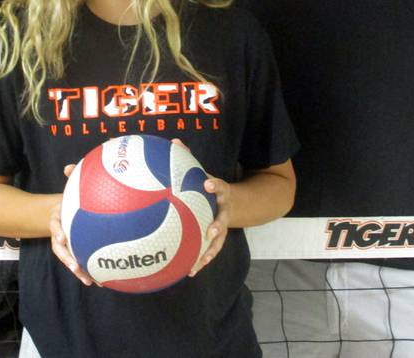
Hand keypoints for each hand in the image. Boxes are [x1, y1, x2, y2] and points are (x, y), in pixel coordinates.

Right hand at [48, 164, 94, 285]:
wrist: (64, 210)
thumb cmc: (70, 198)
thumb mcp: (69, 187)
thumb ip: (70, 176)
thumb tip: (67, 166)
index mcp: (58, 219)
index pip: (55, 226)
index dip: (58, 232)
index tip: (63, 237)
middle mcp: (60, 234)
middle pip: (61, 249)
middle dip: (68, 259)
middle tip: (76, 266)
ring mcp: (68, 244)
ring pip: (71, 259)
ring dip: (79, 271)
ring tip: (90, 281)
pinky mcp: (77, 250)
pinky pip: (82, 262)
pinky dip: (90, 271)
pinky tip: (103, 280)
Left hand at [170, 138, 231, 276]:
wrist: (239, 203)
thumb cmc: (211, 187)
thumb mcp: (204, 172)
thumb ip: (189, 158)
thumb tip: (174, 141)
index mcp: (220, 192)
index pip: (220, 186)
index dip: (215, 185)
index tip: (208, 184)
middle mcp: (224, 210)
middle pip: (223, 218)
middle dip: (218, 225)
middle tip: (211, 231)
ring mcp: (223, 226)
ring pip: (219, 241)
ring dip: (210, 251)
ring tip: (199, 262)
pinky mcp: (217, 239)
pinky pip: (210, 251)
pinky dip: (201, 261)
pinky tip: (189, 271)